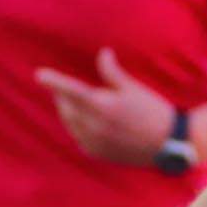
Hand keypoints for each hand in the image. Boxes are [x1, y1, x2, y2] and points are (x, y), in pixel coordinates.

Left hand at [38, 51, 175, 167]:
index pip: (71, 90)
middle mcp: (94, 126)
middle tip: (65, 87)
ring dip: (68, 111)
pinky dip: (76, 126)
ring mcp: (94, 142)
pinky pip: (77, 136)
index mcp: (103, 106)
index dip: (54, 81)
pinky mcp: (96, 153)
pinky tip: (85, 120)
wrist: (167, 144)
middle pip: (66, 107)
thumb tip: (103, 53)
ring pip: (69, 123)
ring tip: (73, 102)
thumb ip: (113, 72)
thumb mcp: (134, 88)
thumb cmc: (153, 111)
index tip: (38, 74)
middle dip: (62, 95)